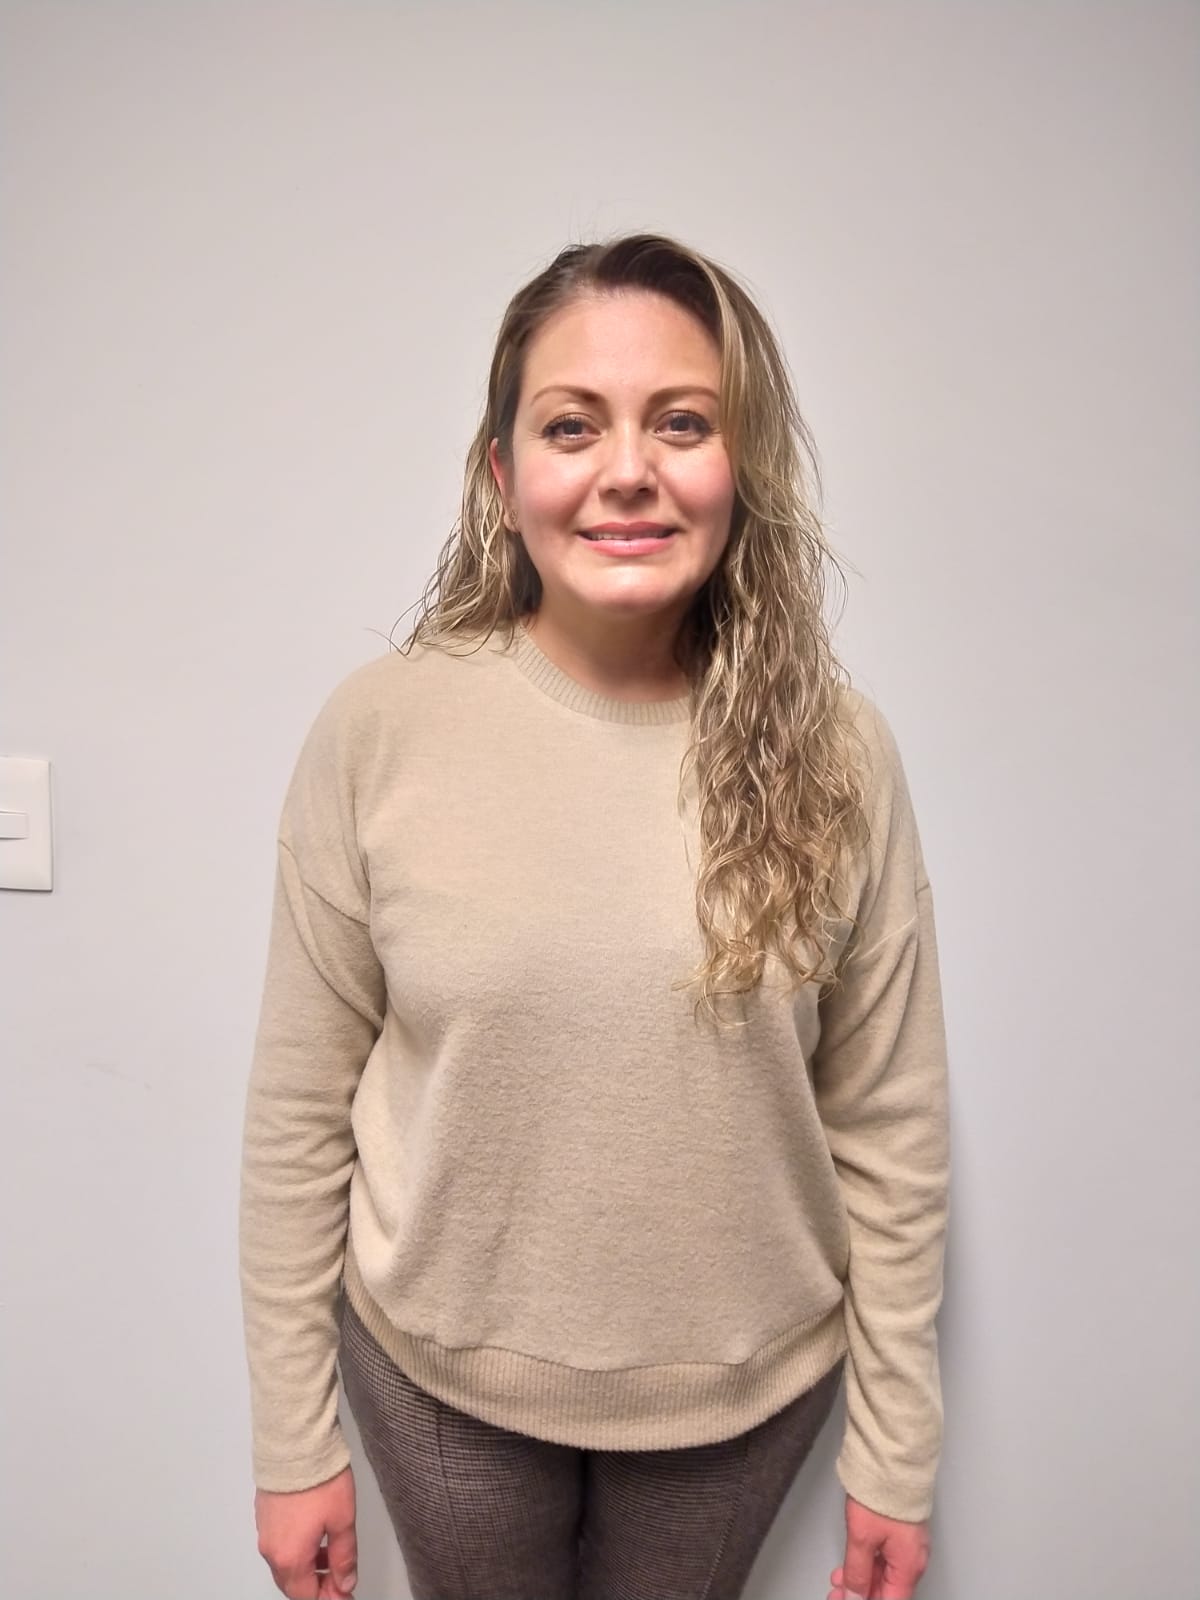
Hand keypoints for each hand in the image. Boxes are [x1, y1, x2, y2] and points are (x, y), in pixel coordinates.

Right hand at [254, 1464, 357, 1598]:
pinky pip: (279, 1546)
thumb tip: (344, 1583)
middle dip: (316, 1586)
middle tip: (340, 1579)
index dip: (328, 1598)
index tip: (345, 1592)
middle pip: (292, 1584)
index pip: (306, 1596)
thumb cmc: (320, 1480)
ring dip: (307, 1568)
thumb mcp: (342, 1520)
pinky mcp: (264, 1515)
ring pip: (285, 1565)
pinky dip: (297, 1550)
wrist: (295, 1443)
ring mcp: (265, 1532)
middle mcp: (271, 1550)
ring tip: (332, 1556)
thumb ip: (344, 1557)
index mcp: (290, 1558)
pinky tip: (315, 1536)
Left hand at [827, 1493, 930, 1598]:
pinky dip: (867, 1564)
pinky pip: (885, 1558)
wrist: (894, 1459)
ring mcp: (908, 1545)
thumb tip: (853, 1597)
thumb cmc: (885, 1493)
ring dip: (860, 1580)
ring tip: (838, 1580)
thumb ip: (857, 1572)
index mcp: (909, 1566)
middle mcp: (913, 1559)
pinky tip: (850, 1565)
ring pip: (884, 1575)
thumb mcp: (862, 1537)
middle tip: (836, 1595)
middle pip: (887, 1590)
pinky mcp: (901, 1532)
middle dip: (860, 1594)